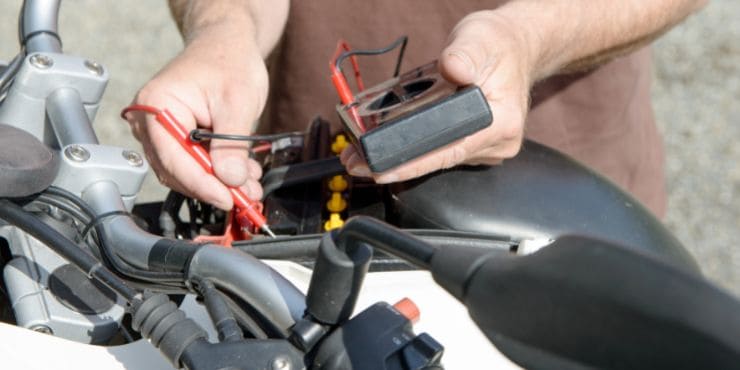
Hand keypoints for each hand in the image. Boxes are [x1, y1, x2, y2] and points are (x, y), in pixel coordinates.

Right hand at [125, 29, 267, 209]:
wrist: (227, 46)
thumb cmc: (229, 62)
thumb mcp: (238, 101)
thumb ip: (232, 143)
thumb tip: (230, 180)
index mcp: (156, 105)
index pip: (173, 159)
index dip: (203, 185)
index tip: (229, 199)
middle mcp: (148, 120)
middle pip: (176, 171)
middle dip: (214, 187)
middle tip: (246, 196)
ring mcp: (158, 131)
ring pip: (185, 173)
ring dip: (218, 183)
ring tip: (249, 184)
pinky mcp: (173, 139)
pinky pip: (191, 165)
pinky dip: (217, 173)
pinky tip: (240, 173)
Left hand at [342, 10, 534, 182]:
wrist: (515, 48)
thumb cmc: (497, 44)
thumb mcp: (479, 37)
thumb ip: (464, 53)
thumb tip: (451, 68)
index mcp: (501, 122)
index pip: (450, 151)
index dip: (413, 163)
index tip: (381, 169)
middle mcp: (496, 142)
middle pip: (439, 160)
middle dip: (396, 162)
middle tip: (355, 161)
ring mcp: (485, 147)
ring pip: (438, 159)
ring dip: (403, 157)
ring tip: (362, 154)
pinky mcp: (474, 145)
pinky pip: (441, 151)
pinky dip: (416, 148)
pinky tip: (390, 143)